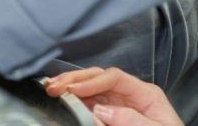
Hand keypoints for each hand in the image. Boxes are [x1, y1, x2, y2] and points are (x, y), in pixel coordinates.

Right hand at [45, 67, 182, 125]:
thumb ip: (131, 120)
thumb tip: (101, 109)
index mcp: (145, 93)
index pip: (114, 77)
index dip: (92, 81)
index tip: (73, 90)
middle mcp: (131, 94)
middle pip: (100, 78)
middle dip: (76, 79)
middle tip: (54, 86)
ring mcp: (120, 104)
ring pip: (92, 88)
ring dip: (71, 87)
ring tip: (52, 87)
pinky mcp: (112, 115)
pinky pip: (91, 103)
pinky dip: (76, 100)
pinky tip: (63, 98)